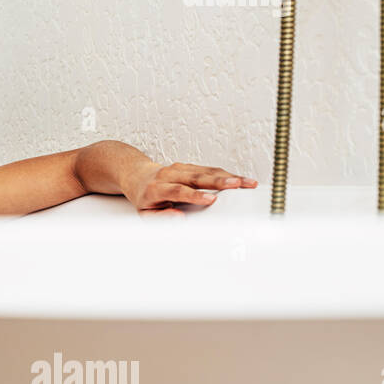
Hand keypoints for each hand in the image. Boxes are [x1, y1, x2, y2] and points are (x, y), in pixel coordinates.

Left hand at [121, 161, 256, 216]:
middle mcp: (168, 175)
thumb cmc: (144, 197)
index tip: (211, 199)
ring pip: (206, 170)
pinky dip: (225, 174)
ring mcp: (179, 168)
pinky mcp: (188, 166)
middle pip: (196, 177)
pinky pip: (208, 169)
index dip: (195, 195)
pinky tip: (239, 179)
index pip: (178, 190)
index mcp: (157, 188)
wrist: (137, 175)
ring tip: (246, 182)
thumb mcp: (145, 213)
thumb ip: (161, 217)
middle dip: (219, 181)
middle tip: (237, 185)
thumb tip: (179, 217)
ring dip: (228, 176)